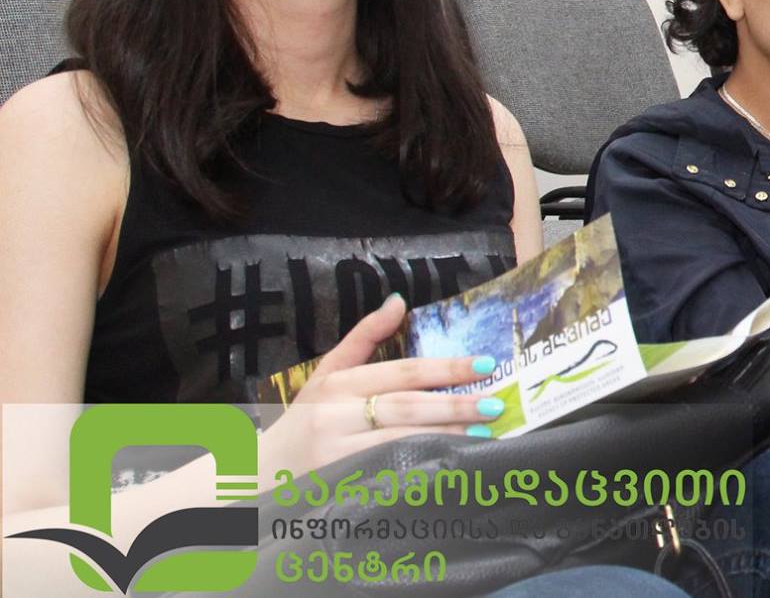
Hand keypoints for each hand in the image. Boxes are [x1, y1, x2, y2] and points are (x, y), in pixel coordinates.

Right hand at [259, 295, 505, 477]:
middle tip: (494, 403)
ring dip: (445, 437)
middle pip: (407, 408)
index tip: (485, 365)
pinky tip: (449, 462)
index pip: (403, 373)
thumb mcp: (328, 373)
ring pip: (401, 443)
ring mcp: (337, 454)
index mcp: (339, 385)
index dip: (446, 369)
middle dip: (455, 405)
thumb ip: (365, 337)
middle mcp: (336, 417)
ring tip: (482, 432)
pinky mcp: (339, 484)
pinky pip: (388, 473)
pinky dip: (421, 467)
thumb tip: (399, 301)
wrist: (259, 472)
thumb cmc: (305, 419)